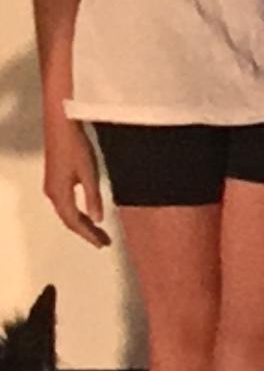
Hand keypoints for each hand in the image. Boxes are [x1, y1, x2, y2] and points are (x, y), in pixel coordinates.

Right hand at [42, 111, 107, 249]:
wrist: (61, 126)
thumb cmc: (75, 147)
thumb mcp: (89, 174)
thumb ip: (93, 197)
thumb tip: (97, 219)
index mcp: (59, 193)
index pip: (74, 222)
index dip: (88, 234)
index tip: (102, 244)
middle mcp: (52, 192)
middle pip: (69, 219)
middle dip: (86, 232)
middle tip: (103, 242)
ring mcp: (52, 186)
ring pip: (67, 212)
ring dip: (82, 223)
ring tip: (99, 232)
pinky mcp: (55, 179)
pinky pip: (65, 203)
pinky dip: (77, 213)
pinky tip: (87, 214)